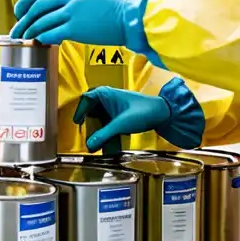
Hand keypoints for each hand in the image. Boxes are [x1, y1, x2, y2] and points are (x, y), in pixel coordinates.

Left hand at [11, 0, 147, 47]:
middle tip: (17, 25)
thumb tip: (61, 0)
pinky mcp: (76, 28)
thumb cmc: (121, 2)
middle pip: (38, 3)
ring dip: (30, 29)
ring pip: (42, 19)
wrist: (135, 15)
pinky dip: (42, 37)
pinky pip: (51, 32)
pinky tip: (39, 41)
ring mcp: (73, 10)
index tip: (21, 7)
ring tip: (24, 36)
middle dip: (23, 15)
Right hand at [74, 78, 204, 152]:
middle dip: (90, 124)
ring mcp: (116, 106)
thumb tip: (89, 145)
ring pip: (102, 119)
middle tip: (86, 135)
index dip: (79, 110)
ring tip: (98, 144)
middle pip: (92, 110)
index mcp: (106, 94)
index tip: (77, 123)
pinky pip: (110, 124)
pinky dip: (109, 134)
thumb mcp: (120, 124)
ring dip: (100, 132)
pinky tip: (110, 147)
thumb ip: (103, 135)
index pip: (86, 99)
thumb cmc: (143, 111)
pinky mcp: (122, 114)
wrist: (163, 112)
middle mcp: (109, 98)